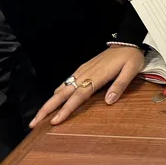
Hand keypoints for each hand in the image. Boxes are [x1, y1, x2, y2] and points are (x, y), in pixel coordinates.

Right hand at [30, 45, 144, 127]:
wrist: (127, 41)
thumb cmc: (130, 58)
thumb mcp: (131, 70)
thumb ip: (120, 85)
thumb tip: (109, 101)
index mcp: (97, 75)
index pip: (78, 95)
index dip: (66, 109)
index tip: (54, 121)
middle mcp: (86, 73)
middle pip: (63, 93)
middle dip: (47, 108)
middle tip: (34, 123)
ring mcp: (82, 70)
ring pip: (62, 88)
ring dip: (49, 102)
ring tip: (39, 116)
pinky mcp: (83, 69)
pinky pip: (67, 82)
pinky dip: (57, 93)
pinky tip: (53, 100)